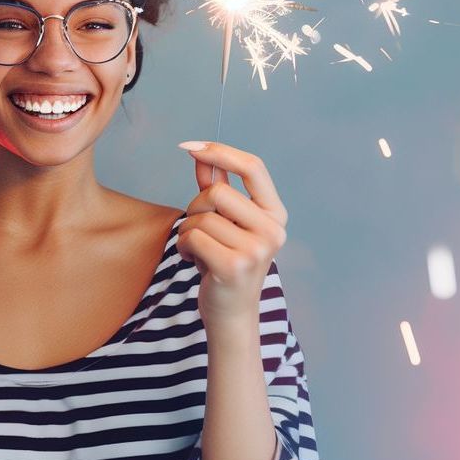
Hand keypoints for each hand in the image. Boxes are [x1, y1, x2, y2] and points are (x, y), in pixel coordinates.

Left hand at [176, 141, 288, 328]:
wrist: (231, 314)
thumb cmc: (225, 261)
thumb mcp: (226, 222)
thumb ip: (217, 186)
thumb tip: (200, 153)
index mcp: (275, 214)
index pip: (253, 167)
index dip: (220, 151)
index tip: (190, 146)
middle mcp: (273, 230)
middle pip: (217, 191)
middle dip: (196, 206)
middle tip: (200, 229)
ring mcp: (256, 250)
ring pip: (200, 216)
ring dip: (188, 231)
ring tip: (200, 249)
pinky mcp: (233, 266)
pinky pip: (192, 237)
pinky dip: (184, 247)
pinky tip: (195, 261)